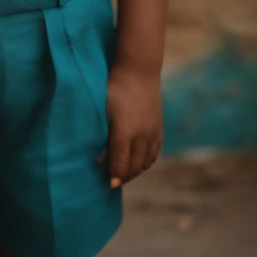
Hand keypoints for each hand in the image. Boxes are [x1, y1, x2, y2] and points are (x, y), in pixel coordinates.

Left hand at [105, 65, 162, 188]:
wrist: (138, 71)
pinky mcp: (159, 129)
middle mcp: (141, 137)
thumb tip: (96, 159)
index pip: (120, 165)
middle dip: (123, 177)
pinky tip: (137, 162)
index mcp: (124, 133)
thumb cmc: (112, 89)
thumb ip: (100, 136)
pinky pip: (154, 154)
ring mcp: (153, 133)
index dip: (113, 178)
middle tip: (111, 180)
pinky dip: (145, 162)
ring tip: (122, 171)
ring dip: (134, 170)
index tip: (107, 185)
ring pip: (145, 163)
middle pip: (133, 168)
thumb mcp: (102, 111)